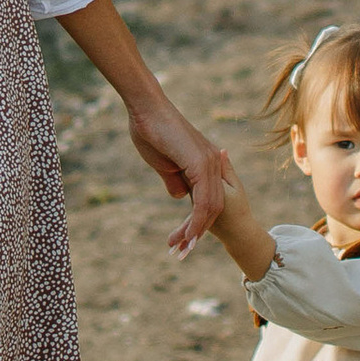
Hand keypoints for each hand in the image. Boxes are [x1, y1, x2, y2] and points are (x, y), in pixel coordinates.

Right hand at [125, 95, 231, 250]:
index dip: (199, 220)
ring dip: (198, 231)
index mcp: (205, 162)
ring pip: (211, 206)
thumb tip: (180, 196)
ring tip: (186, 249)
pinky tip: (189, 234)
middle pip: (213, 206)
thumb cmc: (151, 131)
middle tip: (186, 252)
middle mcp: (213, 162)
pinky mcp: (200, 163)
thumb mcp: (164, 163)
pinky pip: (204, 199)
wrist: (146, 109)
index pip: (208, 198)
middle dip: (200, 232)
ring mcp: (209, 162)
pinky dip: (197, 219)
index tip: (188, 239)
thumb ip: (175, 179)